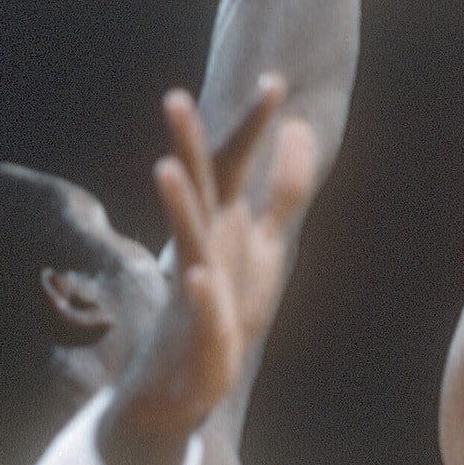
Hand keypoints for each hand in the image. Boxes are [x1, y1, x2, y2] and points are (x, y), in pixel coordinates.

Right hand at [110, 78, 317, 452]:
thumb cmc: (223, 305)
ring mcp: (196, 287)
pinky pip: (200, 310)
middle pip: (197, 187)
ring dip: (178, 206)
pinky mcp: (201, 331)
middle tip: (175, 97)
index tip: (273, 80)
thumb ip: (283, 191)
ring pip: (186, 239)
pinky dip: (198, 293)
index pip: (236, 164)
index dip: (253, 126)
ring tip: (165, 169)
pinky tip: (195, 277)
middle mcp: (203, 246)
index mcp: (222, 222)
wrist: (181, 384)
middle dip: (188, 145)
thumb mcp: (266, 244)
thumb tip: (299, 130)